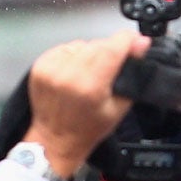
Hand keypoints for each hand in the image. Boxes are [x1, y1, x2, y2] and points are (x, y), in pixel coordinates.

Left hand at [23, 32, 145, 178]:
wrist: (54, 140)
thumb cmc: (88, 129)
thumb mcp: (119, 107)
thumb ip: (132, 74)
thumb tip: (141, 44)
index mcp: (90, 87)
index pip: (112, 48)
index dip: (127, 40)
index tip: (137, 40)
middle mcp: (68, 74)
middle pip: (98, 44)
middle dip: (111, 49)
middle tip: (114, 65)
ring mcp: (51, 69)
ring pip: (81, 45)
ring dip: (91, 53)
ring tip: (91, 72)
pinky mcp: (39, 66)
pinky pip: (65, 49)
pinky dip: (74, 56)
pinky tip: (75, 72)